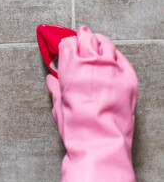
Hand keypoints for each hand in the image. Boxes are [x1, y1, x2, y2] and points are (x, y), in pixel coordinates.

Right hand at [46, 26, 139, 181]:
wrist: (100, 144)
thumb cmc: (77, 129)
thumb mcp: (59, 109)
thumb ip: (56, 90)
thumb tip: (52, 80)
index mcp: (72, 71)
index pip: (68, 45)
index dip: (64, 45)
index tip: (63, 47)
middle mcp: (94, 65)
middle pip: (87, 39)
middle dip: (81, 37)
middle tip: (78, 37)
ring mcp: (113, 71)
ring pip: (106, 44)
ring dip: (98, 42)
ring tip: (94, 43)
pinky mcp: (128, 80)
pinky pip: (122, 59)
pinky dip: (115, 55)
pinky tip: (110, 56)